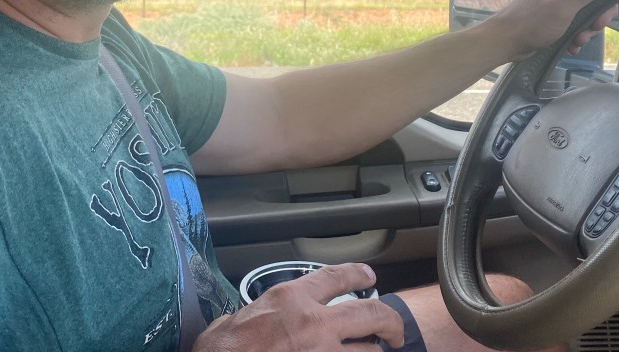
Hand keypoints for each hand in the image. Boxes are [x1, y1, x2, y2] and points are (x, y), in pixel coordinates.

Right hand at [193, 263, 404, 350]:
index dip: (358, 275)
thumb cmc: (222, 351)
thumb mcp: (239, 317)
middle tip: (395, 332)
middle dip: (390, 321)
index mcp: (291, 299)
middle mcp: (313, 324)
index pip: (336, 277)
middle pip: (369, 314)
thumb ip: (266, 311)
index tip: (369, 277)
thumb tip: (268, 314)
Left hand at [486, 0, 618, 60]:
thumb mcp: (565, 6)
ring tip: (578, 39)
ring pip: (587, 8)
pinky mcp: (554, 11)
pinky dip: (576, 32)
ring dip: (588, 26)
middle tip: (595, 27)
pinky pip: (575, 19)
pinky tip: (571, 44)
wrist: (505, 41)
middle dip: (600, 12)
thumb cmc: (532, 23)